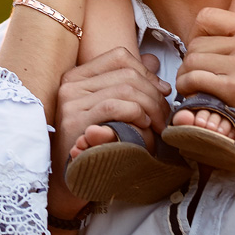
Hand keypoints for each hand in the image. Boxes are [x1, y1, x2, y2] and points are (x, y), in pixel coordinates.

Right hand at [48, 48, 172, 216]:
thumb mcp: (114, 108)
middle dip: (154, 94)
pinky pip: (114, 107)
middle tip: (164, 115)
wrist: (72, 177)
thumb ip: (129, 83)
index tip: (161, 91)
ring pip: (124, 89)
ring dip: (150, 106)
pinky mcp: (73, 122)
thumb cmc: (96, 143)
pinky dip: (135, 113)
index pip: (119, 57)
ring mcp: (70, 102)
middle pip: (126, 74)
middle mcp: (70, 84)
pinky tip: (143, 126)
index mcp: (78, 75)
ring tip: (156, 124)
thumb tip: (153, 61)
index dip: (146, 72)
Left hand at [174, 6, 234, 175]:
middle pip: (196, 42)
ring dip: (185, 76)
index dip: (196, 34)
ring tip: (192, 86)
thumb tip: (202, 31)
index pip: (207, 16)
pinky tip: (191, 94)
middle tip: (194, 76)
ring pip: (192, 61)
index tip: (200, 51)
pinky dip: (185, 87)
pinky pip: (194, 79)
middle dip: (190, 61)